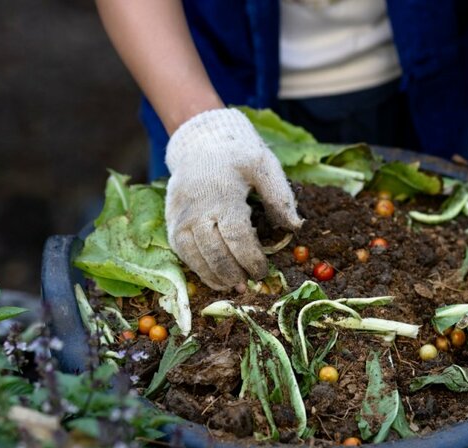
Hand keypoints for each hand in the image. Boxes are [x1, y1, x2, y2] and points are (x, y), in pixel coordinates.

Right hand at [165, 108, 302, 289]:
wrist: (200, 141)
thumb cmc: (237, 154)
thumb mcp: (264, 165)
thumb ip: (280, 196)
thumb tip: (295, 227)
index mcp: (224, 194)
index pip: (237, 236)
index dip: (251, 259)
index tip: (263, 272)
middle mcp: (198, 207)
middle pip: (215, 251)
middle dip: (233, 273)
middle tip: (249, 284)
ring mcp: (182, 215)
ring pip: (195, 255)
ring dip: (214, 276)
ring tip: (233, 286)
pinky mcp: (172, 220)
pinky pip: (182, 252)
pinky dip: (197, 269)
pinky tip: (214, 279)